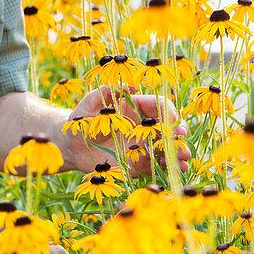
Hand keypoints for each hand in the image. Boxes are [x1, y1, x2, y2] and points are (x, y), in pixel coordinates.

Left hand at [64, 86, 189, 176]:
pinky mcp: (138, 162)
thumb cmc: (80, 121)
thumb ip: (105, 92)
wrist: (72, 146)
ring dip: (178, 153)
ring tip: (182, 160)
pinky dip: (165, 166)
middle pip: (170, 127)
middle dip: (179, 136)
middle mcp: (143, 126)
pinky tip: (170, 169)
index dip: (170, 114)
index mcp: (135, 107)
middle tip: (181, 145)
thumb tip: (129, 85)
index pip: (160, 106)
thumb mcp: (89, 103)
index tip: (173, 125)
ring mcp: (142, 144)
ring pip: (167, 147)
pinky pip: (155, 164)